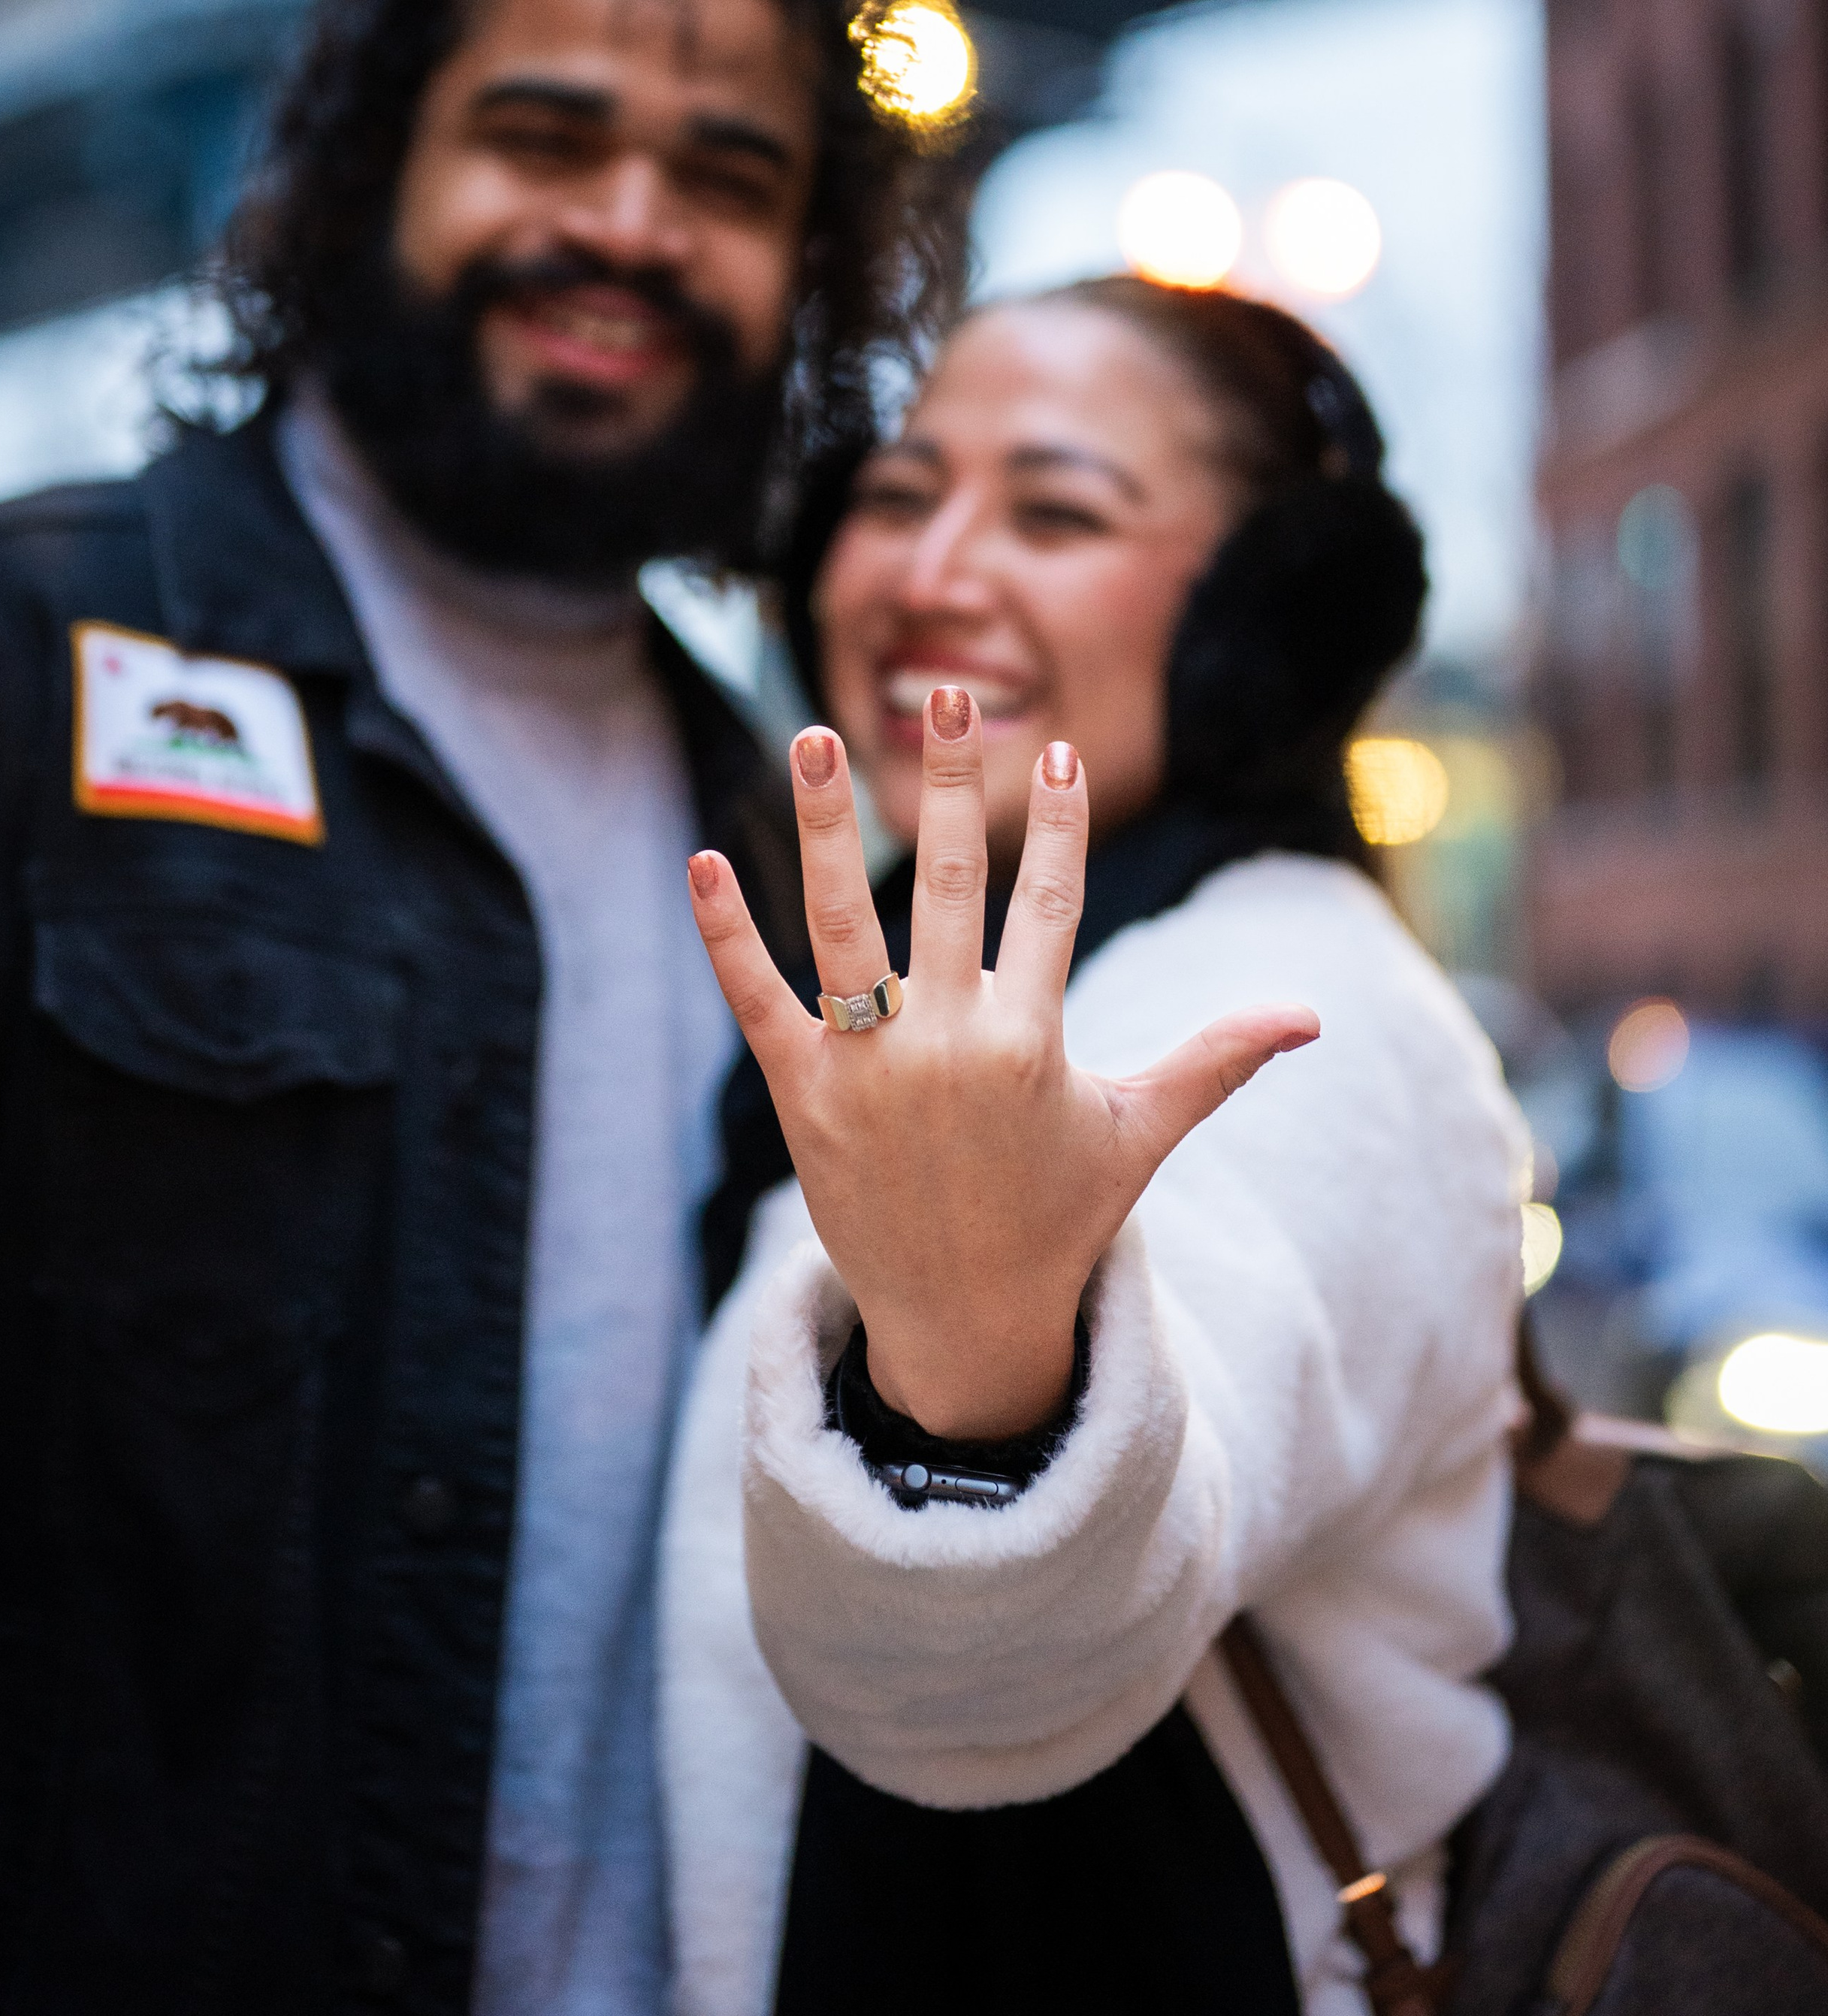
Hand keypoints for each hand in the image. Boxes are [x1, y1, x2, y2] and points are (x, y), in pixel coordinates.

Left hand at [688, 689, 1317, 1440]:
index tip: (1057, 750)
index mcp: (1033, 1042)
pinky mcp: (802, 1095)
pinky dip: (725, 935)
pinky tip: (702, 861)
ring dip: (824, 825)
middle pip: (953, 885)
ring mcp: (869, 1068)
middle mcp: (950, 1044)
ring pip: (842, 924)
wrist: (963, 1322)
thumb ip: (1216, 1058)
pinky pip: (756, 999)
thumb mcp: (1138, 1132)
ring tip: (808, 735)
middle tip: (948, 694)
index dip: (1058, 824)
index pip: (1049, 903)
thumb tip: (1313, 1015)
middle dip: (955, 785)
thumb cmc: (1058, 1216)